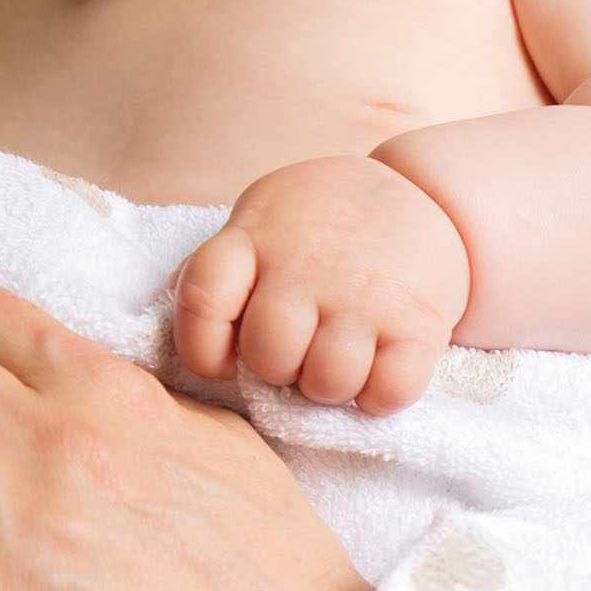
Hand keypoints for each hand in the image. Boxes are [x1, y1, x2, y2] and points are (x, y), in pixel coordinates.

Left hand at [172, 155, 470, 414]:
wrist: (422, 192)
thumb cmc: (323, 222)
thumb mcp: (263, 220)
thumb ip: (222, 270)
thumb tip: (169, 324)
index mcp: (255, 238)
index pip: (202, 299)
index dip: (202, 346)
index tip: (224, 355)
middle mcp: (307, 265)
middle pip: (269, 355)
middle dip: (278, 369)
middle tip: (298, 352)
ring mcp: (365, 293)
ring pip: (328, 382)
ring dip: (329, 387)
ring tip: (337, 361)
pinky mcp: (419, 321)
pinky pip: (389, 391)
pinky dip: (379, 398)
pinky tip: (378, 371)